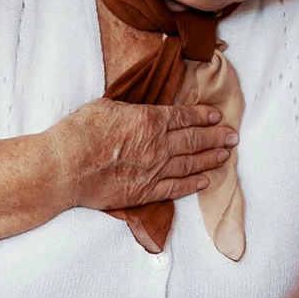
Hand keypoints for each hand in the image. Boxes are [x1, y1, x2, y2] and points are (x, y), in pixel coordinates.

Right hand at [42, 99, 236, 210]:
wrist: (65, 167)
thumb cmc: (80, 132)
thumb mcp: (107, 106)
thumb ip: (131, 108)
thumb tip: (141, 108)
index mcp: (148, 119)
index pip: (184, 117)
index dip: (203, 116)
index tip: (217, 117)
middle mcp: (157, 145)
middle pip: (194, 140)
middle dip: (216, 137)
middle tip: (233, 136)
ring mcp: (154, 170)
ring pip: (190, 163)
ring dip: (211, 158)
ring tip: (226, 155)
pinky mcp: (145, 191)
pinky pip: (176, 188)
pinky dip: (192, 184)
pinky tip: (204, 180)